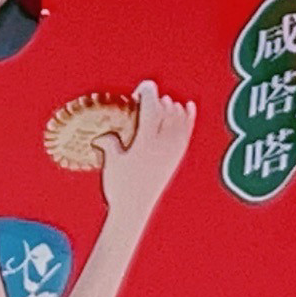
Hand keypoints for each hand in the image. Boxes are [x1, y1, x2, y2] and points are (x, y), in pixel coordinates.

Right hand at [101, 79, 193, 224]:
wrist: (134, 210)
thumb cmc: (119, 186)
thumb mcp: (111, 160)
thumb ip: (110, 141)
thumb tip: (107, 133)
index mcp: (145, 143)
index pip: (152, 110)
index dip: (148, 94)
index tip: (143, 86)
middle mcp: (163, 146)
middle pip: (166, 112)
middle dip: (157, 99)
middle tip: (145, 97)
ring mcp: (172, 153)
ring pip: (178, 121)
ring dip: (171, 107)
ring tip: (162, 102)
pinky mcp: (176, 159)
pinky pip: (186, 133)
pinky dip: (189, 118)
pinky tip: (189, 106)